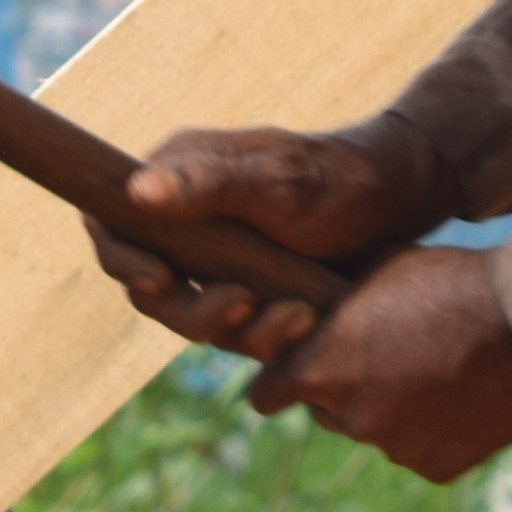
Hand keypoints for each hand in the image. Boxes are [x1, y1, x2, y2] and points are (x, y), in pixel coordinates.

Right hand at [98, 121, 429, 363]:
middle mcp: (187, 221)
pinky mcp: (246, 290)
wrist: (398, 200)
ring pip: (193, 318)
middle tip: (244, 304)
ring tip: (295, 315)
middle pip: (150, 289)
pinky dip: (267, 335)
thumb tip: (136, 191)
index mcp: (179, 177)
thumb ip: (208, 183)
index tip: (163, 281)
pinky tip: (306, 318)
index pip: (113, 225)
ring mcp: (216, 260)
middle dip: (193, 309)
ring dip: (237, 327)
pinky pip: (234, 331)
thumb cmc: (336, 177)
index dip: (122, 260)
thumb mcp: (276, 178)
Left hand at [243, 239, 511, 484]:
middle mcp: (350, 418)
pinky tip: (465, 394)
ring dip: (396, 408)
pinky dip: (437, 430)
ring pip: (379, 431)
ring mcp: (394, 449)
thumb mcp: (379, 271)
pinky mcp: (438, 468)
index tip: (298, 369)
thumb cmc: (451, 280)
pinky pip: (423, 451)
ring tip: (440, 367)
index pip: (265, 396)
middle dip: (348, 389)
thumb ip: (336, 305)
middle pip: (328, 412)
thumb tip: (312, 306)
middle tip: (392, 355)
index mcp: (322, 369)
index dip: (281, 381)